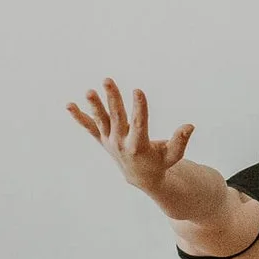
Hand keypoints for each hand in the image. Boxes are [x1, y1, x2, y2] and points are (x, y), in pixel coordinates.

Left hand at [66, 76, 198, 206]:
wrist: (141, 177)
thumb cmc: (160, 163)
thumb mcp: (173, 155)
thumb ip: (180, 141)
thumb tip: (189, 126)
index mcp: (138, 146)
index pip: (139, 124)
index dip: (139, 107)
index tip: (138, 91)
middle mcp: (121, 143)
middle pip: (116, 118)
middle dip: (112, 98)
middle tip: (107, 80)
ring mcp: (109, 141)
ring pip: (101, 121)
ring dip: (94, 106)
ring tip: (89, 91)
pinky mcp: (103, 139)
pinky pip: (89, 128)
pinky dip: (79, 117)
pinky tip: (69, 105)